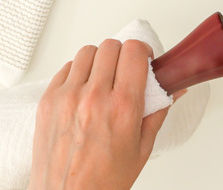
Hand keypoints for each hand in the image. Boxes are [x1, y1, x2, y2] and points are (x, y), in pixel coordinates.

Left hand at [30, 39, 180, 189]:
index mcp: (122, 106)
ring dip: (100, 60)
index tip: (143, 59)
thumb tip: (174, 89)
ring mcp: (67, 97)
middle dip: (123, 54)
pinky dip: (78, 72)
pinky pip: (66, 69)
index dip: (142, 51)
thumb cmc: (103, 180)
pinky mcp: (47, 102)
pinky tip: (84, 88)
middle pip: (110, 46)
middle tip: (126, 69)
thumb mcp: (143, 147)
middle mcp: (93, 97)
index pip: (133, 51)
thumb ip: (159, 111)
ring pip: (87, 52)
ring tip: (104, 78)